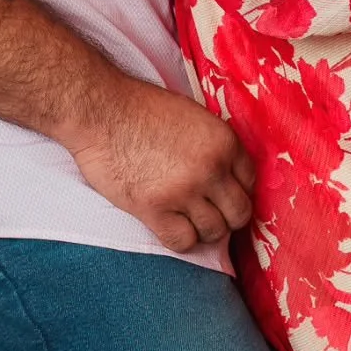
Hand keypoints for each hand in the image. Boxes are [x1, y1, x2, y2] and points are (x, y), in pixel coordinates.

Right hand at [64, 73, 255, 252]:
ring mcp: (184, 191)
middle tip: (207, 211)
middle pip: (240, 213)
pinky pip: (183, 242)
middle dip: (226, 215)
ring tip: (185, 217)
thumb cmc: (141, 108)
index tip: (221, 192)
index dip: (235, 189)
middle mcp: (211, 168)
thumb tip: (225, 176)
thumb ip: (213, 145)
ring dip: (202, 229)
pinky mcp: (156, 209)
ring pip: (214, 232)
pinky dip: (179, 239)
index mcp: (224, 141)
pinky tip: (168, 224)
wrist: (101, 111)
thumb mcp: (192, 116)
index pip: (250, 181)